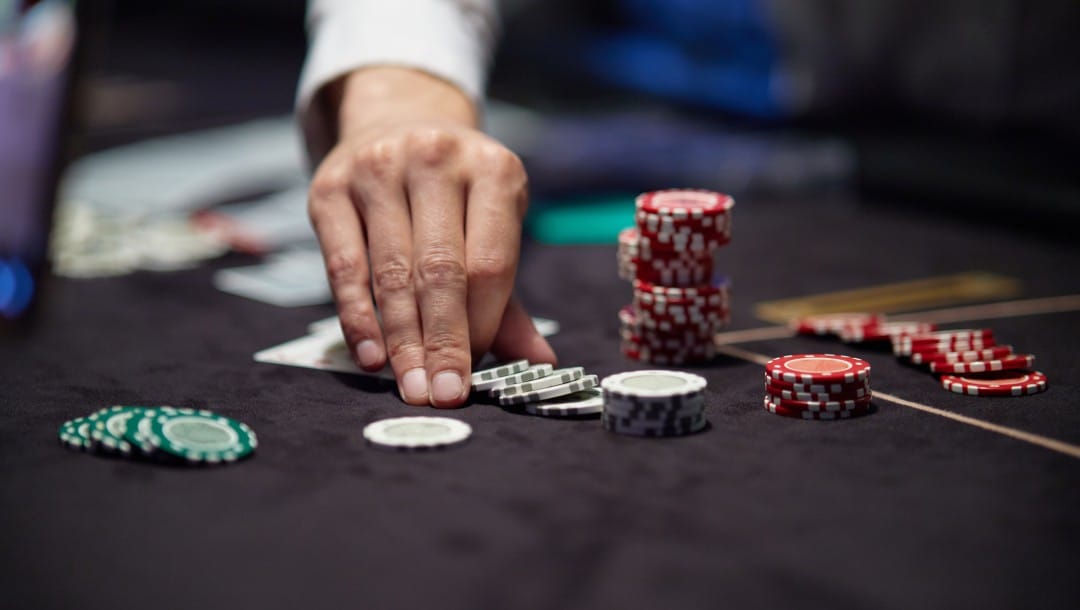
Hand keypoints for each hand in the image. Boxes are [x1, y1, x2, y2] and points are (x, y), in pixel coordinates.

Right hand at [308, 67, 555, 407]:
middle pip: (441, 270)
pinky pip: (344, 266)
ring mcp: (379, 168)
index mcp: (494, 169)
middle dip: (443, 342)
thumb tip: (540, 360)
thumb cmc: (455, 194)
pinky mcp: (330, 187)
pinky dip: (358, 317)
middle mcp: (436, 159)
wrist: (397, 120)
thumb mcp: (492, 227)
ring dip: (402, 339)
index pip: (490, 264)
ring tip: (412, 385)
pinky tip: (372, 356)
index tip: (474, 373)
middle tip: (443, 395)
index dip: (482, 325)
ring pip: (392, 272)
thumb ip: (509, 297)